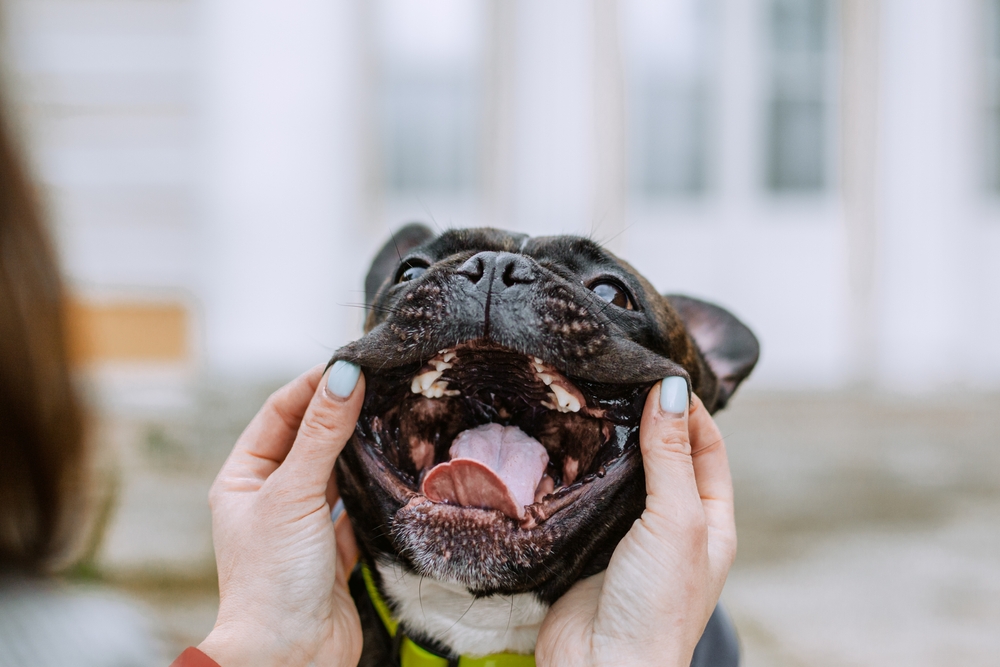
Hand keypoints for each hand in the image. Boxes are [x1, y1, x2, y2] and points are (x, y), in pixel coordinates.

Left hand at [198, 362, 364, 666]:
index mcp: (243, 479)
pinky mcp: (334, 551)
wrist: (290, 657)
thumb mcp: (295, 494)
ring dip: (360, 449)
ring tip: (394, 419)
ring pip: (336, 472)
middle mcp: (270, 498)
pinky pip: (356, 508)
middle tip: (381, 384)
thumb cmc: (273, 578)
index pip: (279, 413)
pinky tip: (395, 471)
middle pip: (309, 439)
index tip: (352, 363)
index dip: (313, 386)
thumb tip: (345, 374)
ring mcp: (303, 525)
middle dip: (341, 413)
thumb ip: (323, 434)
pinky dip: (374, 490)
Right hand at [535, 378, 735, 666]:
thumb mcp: (676, 520)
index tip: (658, 374)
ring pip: (621, 475)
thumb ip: (672, 456)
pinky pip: (585, 498)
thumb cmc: (656, 604)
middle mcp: (672, 526)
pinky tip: (560, 447)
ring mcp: (628, 536)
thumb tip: (671, 390)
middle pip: (663, 457)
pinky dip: (576, 471)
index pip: (707, 448)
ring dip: (608, 443)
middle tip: (616, 381)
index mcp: (709, 520)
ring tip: (586, 403)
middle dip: (644, 419)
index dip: (688, 410)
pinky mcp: (587, 545)